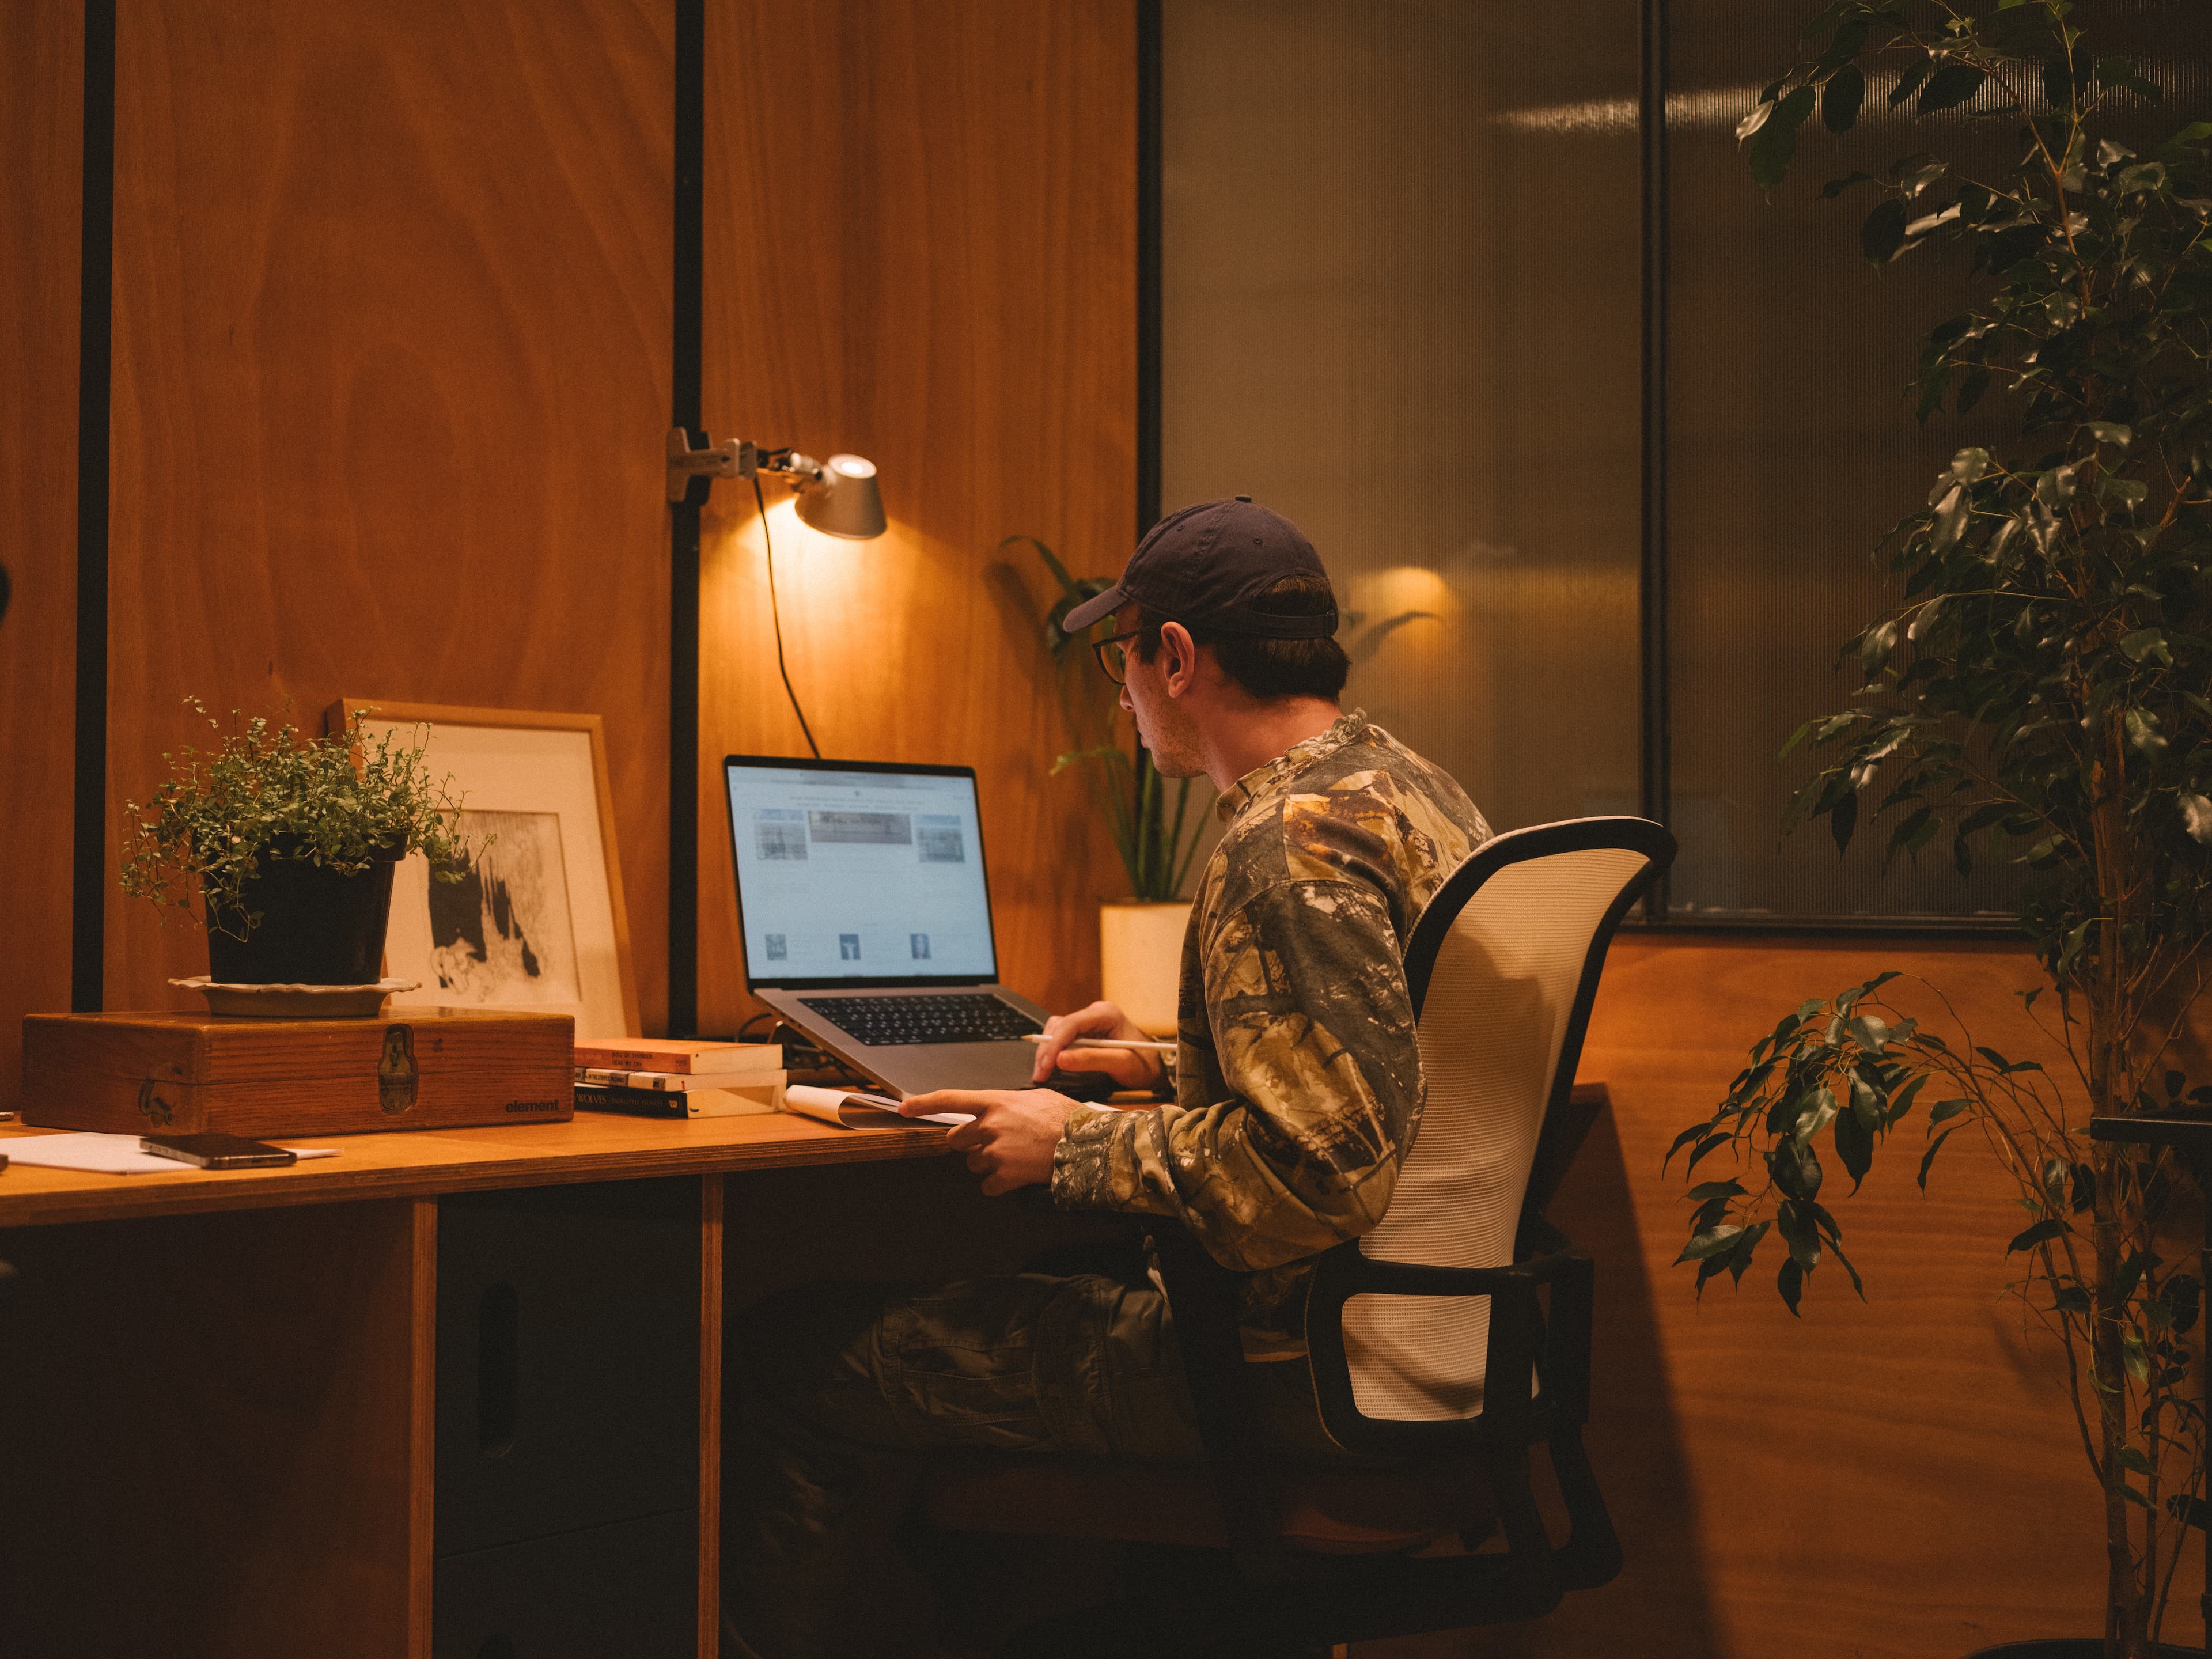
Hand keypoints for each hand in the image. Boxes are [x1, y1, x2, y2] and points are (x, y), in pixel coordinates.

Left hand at [898, 1088, 1076, 1195]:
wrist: (1085, 1143)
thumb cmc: (1064, 1117)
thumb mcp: (1035, 1097)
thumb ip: (1008, 1103)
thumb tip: (997, 1110)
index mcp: (995, 1102)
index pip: (950, 1099)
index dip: (923, 1104)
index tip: (904, 1109)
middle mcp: (990, 1125)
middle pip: (956, 1140)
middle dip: (971, 1144)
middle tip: (996, 1143)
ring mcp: (995, 1152)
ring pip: (973, 1164)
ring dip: (988, 1164)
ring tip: (1016, 1157)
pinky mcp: (1004, 1175)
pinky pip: (987, 1186)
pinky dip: (999, 1184)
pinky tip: (1018, 1176)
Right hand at [1030, 999, 1165, 1089]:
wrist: (1154, 1068)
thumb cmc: (1144, 1065)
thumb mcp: (1122, 1063)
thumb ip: (1092, 1060)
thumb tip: (1060, 1060)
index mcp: (1105, 1014)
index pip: (1070, 1024)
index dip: (1054, 1045)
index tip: (1045, 1066)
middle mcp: (1094, 1014)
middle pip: (1059, 1026)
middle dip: (1047, 1050)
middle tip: (1039, 1075)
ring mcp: (1089, 1022)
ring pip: (1057, 1031)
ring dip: (1047, 1052)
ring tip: (1042, 1073)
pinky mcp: (1085, 1033)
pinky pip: (1063, 1039)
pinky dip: (1054, 1053)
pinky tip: (1050, 1067)